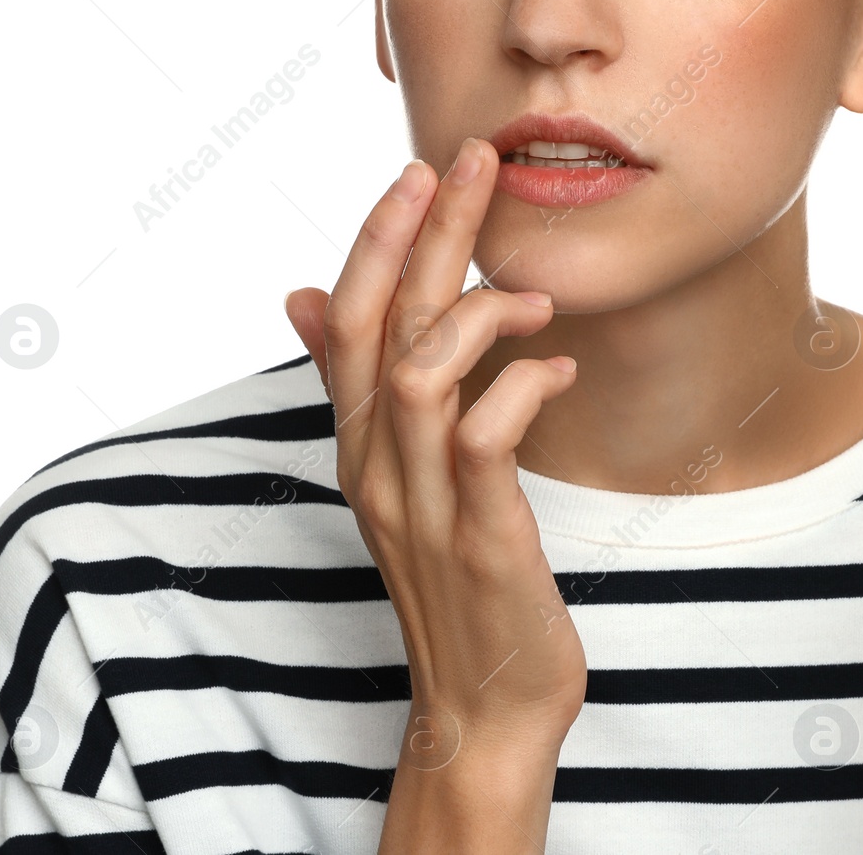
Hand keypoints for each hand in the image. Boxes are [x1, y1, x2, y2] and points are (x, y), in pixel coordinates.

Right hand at [283, 137, 587, 763]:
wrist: (486, 704)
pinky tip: (557, 371)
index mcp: (359, 442)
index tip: (421, 170)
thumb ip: (362, 386)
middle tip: (467, 159)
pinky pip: (484, 435)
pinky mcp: (478, 534)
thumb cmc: (457, 575)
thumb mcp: (398, 474)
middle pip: (382, 321)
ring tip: (535, 296)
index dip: (377, 236)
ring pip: (420, 368)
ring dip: (476, 308)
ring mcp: (423, 500)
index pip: (347, 316)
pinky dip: (522, 384)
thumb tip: (305, 294)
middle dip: (425, 231)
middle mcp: (377, 463)